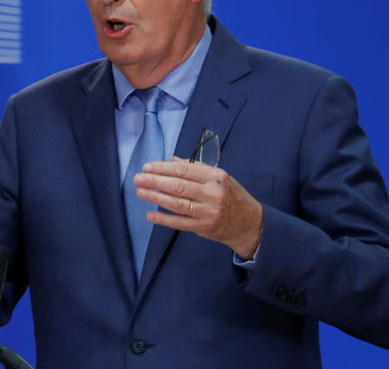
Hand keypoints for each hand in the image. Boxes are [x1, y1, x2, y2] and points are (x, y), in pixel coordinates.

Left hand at [134, 157, 262, 258]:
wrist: (250, 223)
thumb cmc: (231, 196)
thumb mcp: (219, 177)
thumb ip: (196, 169)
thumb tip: (172, 160)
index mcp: (216, 176)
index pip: (184, 169)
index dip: (163, 168)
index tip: (147, 167)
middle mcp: (212, 193)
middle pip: (178, 185)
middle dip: (155, 181)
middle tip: (138, 178)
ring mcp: (208, 211)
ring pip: (177, 203)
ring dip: (155, 197)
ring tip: (140, 192)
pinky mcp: (204, 227)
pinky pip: (179, 223)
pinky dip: (163, 219)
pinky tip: (150, 214)